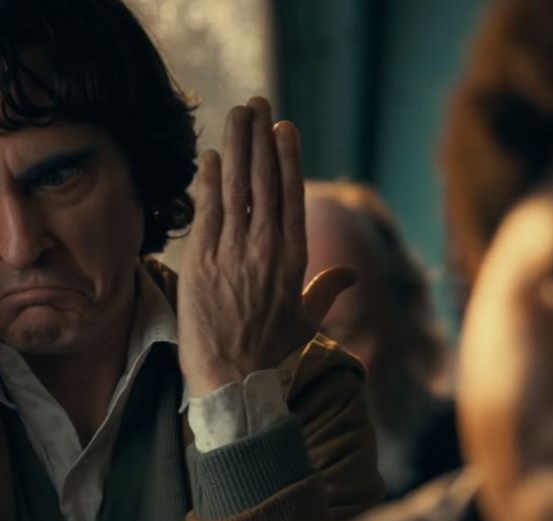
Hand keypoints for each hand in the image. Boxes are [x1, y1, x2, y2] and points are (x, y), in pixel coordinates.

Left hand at [178, 98, 354, 397]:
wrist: (234, 383)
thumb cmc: (270, 356)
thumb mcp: (306, 322)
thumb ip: (325, 291)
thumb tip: (349, 277)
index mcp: (293, 260)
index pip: (291, 197)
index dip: (288, 159)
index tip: (285, 129)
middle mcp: (266, 250)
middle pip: (264, 182)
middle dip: (260, 139)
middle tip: (257, 104)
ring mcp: (233, 255)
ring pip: (237, 189)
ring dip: (235, 148)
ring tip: (236, 115)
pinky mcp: (202, 264)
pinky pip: (207, 213)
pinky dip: (209, 182)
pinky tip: (209, 157)